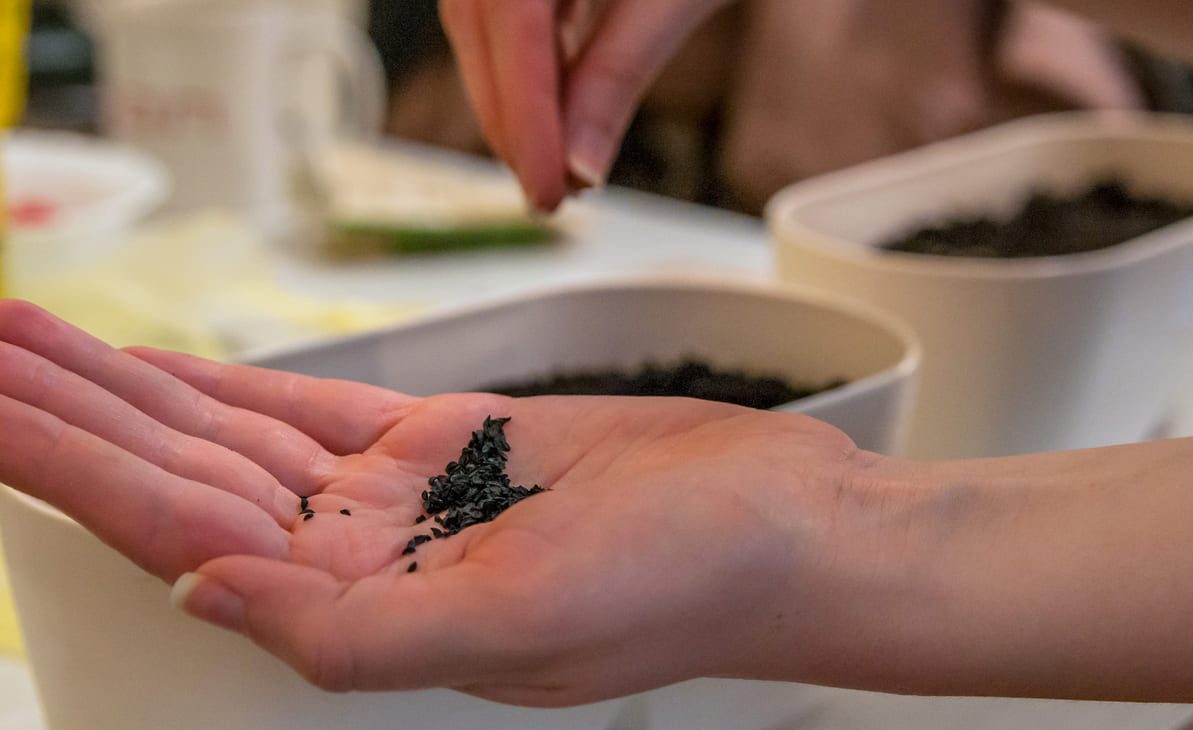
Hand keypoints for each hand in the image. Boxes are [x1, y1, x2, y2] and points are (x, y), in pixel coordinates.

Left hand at [0, 299, 862, 706]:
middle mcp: (367, 562)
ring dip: (132, 389)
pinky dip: (232, 387)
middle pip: (182, 479)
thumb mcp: (525, 621)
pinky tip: (163, 368)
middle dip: (71, 415)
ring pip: (233, 438)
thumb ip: (354, 633)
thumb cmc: (690, 581)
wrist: (785, 526)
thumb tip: (198, 597)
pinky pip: (312, 410)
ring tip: (32, 339)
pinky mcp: (448, 445)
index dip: (72, 471)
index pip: (179, 537)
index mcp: (369, 618)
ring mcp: (403, 501)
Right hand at [438, 0, 732, 211]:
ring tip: (551, 165)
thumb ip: (620, 73)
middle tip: (545, 191)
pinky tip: (556, 110)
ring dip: (512, 95)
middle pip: (477, 16)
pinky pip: (508, 2)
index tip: (546, 185)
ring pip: (482, 14)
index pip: (511, 16)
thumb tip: (579, 168)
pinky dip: (530, 60)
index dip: (523, 111)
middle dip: (510, 113)